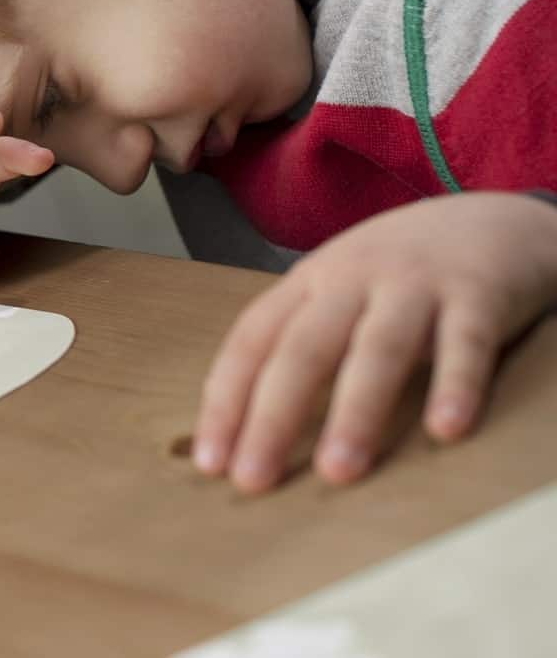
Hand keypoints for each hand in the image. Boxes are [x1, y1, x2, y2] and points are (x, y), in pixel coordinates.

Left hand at [193, 192, 556, 492]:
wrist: (489, 217)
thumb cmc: (398, 273)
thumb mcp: (338, 292)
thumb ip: (302, 343)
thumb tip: (249, 429)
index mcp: (309, 281)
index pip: (252, 340)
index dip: (227, 399)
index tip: (210, 461)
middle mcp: (352, 278)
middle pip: (303, 348)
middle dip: (273, 416)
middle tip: (254, 480)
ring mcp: (415, 283)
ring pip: (377, 348)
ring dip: (355, 411)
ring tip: (338, 471)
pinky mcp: (479, 292)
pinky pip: (465, 342)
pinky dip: (455, 384)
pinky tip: (444, 430)